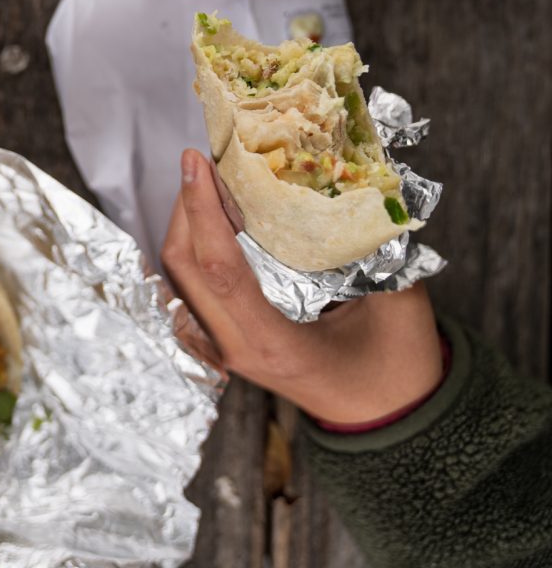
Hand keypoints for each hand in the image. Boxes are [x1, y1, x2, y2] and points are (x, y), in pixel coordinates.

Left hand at [161, 149, 442, 425]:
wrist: (388, 419)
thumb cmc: (397, 367)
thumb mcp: (400, 305)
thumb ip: (378, 251)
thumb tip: (357, 188)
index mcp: (275, 343)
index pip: (220, 269)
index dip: (202, 210)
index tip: (196, 162)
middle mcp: (237, 348)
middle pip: (183, 268)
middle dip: (185, 207)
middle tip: (204, 161)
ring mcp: (225, 349)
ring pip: (179, 278)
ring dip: (186, 225)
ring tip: (209, 182)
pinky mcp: (225, 342)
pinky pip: (190, 291)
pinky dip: (194, 250)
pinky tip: (215, 222)